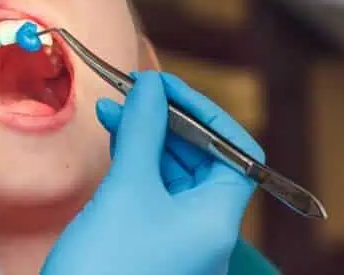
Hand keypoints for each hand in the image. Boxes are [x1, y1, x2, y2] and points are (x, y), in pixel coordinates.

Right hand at [43, 72, 262, 274]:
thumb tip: (151, 86)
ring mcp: (181, 242)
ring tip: (112, 112)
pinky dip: (137, 164)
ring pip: (175, 175)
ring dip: (148, 139)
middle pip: (205, 159)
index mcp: (218, 219)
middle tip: (132, 94)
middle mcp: (207, 231)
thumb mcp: (127, 188)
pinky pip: (155, 194)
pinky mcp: (153, 246)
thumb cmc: (107, 264)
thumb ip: (144, 131)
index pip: (236, 151)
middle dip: (169, 121)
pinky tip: (114, 143)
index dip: (203, 112)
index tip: (163, 87)